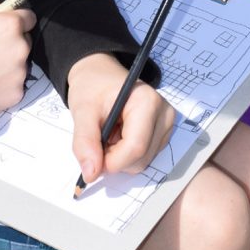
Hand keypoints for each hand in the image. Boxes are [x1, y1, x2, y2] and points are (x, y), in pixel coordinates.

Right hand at [0, 0, 36, 117]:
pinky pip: (14, 84)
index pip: (29, 18)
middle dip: (11, 42)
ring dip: (8, 63)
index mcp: (10, 26)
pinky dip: (3, 83)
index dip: (14, 20)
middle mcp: (21, 49)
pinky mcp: (16, 95)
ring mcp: (20, 74)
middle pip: (24, 41)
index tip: (2, 26)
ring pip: (20, 64)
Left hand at [67, 53, 175, 184]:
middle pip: (140, 159)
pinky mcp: (163, 133)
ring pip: (143, 162)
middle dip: (114, 159)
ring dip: (120, 157)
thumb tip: (90, 174)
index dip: (112, 161)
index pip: (135, 147)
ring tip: (109, 134)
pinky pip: (145, 158)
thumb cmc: (92, 87)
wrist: (99, 75)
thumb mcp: (82, 111)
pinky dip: (127, 155)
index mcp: (147, 102)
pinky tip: (119, 136)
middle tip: (99, 139)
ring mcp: (167, 125)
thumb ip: (85, 142)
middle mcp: (164, 114)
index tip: (93, 157)